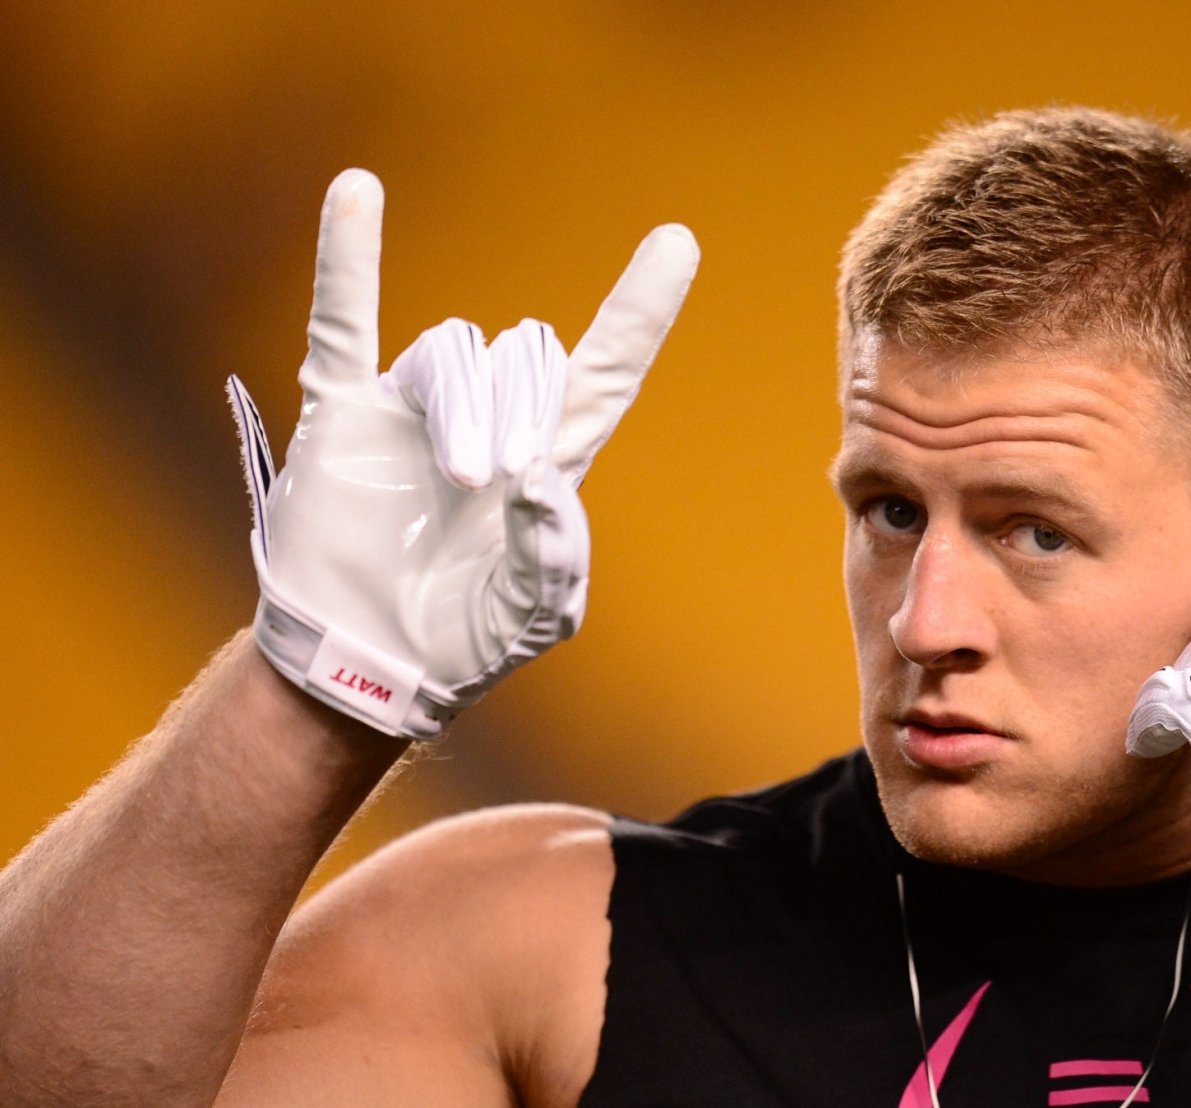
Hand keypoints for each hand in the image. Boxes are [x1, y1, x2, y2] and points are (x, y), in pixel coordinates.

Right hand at [229, 169, 698, 737]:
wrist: (366, 664)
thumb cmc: (463, 643)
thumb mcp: (532, 615)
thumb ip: (553, 558)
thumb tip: (538, 482)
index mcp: (548, 459)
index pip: (605, 367)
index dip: (640, 309)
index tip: (679, 243)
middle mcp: (488, 419)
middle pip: (527, 356)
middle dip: (522, 410)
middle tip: (496, 484)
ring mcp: (414, 410)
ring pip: (454, 352)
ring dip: (464, 407)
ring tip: (460, 477)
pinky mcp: (345, 417)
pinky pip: (343, 322)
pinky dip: (348, 258)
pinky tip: (356, 191)